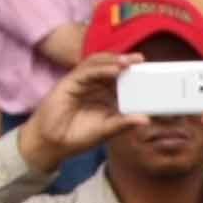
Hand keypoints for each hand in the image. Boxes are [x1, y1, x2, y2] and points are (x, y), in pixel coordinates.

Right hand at [19, 54, 134, 175]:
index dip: (133, 74)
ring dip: (113, 61)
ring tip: (129, 61)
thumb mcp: (106, 130)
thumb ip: (123, 123)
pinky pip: (86, 72)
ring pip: (98, 65)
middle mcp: (94, 85)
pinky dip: (100, 69)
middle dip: (125, 62)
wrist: (53, 143)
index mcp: (104, 95)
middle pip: (110, 68)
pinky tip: (114, 70)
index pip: (120, 79)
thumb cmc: (78, 136)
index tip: (149, 72)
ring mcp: (81, 82)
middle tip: (141, 59)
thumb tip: (146, 120)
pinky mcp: (69, 82)